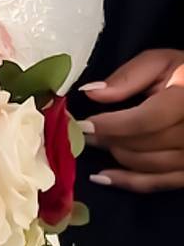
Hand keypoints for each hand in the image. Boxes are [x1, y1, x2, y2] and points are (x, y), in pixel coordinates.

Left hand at [82, 49, 183, 191]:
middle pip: (144, 144)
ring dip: (116, 156)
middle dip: (109, 139)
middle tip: (82, 133)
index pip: (146, 121)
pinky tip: (102, 177)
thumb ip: (129, 76)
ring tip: (93, 144)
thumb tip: (91, 93)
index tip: (83, 125)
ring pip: (148, 165)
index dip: (112, 125)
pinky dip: (129, 182)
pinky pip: (160, 183)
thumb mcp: (162, 62)